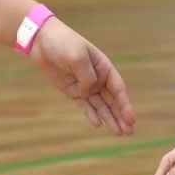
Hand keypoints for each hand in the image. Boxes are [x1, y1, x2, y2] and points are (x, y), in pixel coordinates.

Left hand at [29, 20, 136, 134]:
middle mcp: (98, 78)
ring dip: (110, 118)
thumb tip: (89, 93)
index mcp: (104, 68)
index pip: (118, 89)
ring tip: (119, 133)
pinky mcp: (73, 91)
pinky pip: (85, 105)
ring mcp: (85, 86)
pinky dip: (91, 114)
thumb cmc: (63, 43)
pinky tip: (98, 124)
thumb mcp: (77, 56)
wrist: (41, 41)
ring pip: (101, 106)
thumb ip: (86, 76)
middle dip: (121, 116)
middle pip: (113, 101)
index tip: (132, 119)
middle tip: (129, 132)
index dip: (125, 104)